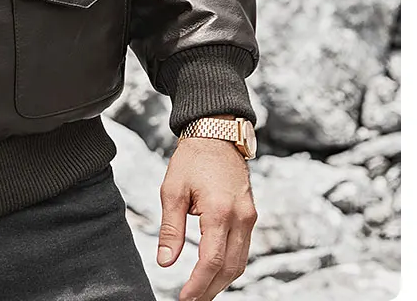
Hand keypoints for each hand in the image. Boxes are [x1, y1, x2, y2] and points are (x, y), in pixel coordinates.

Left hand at [156, 135, 257, 300]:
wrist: (217, 133)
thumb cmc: (192, 158)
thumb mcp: (173, 190)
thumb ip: (171, 228)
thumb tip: (165, 262)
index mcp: (219, 211)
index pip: (211, 261)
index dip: (198, 284)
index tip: (184, 299)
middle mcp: (240, 218)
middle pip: (230, 268)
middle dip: (210, 289)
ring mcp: (249, 217)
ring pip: (240, 262)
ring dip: (222, 280)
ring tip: (201, 291)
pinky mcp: (251, 215)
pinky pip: (243, 249)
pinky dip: (230, 265)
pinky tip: (214, 270)